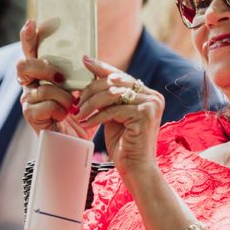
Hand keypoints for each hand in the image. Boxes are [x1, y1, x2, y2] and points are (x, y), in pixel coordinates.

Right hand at [17, 20, 89, 138]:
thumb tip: (85, 55)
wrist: (78, 142)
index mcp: (43, 75)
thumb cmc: (82, 113)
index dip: (30, 37)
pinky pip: (43, 104)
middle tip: (61, 77)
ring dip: (62, 96)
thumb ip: (81, 72)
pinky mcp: (30, 116)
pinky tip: (66, 115)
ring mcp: (28, 100)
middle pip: (24, 65)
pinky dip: (59, 108)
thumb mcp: (85, 88)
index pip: (32, 51)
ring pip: (40, 87)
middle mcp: (31, 85)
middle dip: (44, 67)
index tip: (33, 22)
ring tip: (73, 105)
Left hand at [76, 56, 164, 175]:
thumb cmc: (124, 143)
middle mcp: (153, 96)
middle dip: (91, 90)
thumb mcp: (114, 115)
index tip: (84, 60)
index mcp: (149, 94)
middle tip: (76, 101)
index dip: (102, 67)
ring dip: (90, 103)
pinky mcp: (145, 114)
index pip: (122, 76)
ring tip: (79, 113)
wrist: (136, 168)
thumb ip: (109, 97)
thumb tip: (92, 76)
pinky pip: (113, 109)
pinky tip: (86, 123)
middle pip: (115, 82)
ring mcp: (151, 104)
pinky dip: (96, 116)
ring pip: (112, 94)